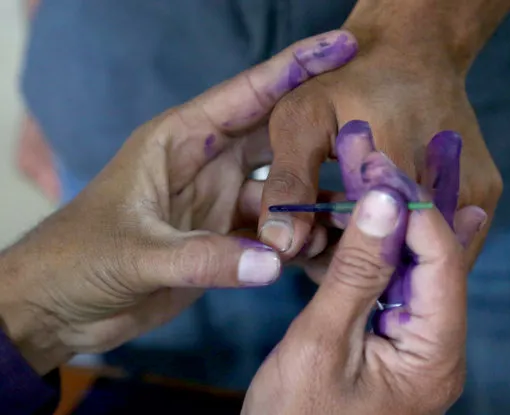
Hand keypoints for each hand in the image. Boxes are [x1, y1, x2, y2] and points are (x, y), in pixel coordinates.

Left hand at [0, 30, 356, 374]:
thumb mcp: (136, 252)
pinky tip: (324, 248)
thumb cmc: (79, 259)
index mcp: (180, 140)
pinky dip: (296, 242)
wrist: (60, 306)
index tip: (343, 47)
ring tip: (350, 215)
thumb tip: (272, 261)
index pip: (247, 94)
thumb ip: (203, 256)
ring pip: (281, 192)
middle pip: (277, 139)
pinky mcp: (225, 240)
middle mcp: (208, 164)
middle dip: (320, 138)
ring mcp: (220, 203)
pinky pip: (273, 234)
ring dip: (310, 205)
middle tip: (369, 138)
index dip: (295, 68)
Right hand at [243, 164, 485, 414]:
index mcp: (435, 356)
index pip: (442, 262)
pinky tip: (371, 219)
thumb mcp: (321, 342)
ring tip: (371, 173)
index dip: (414, 207)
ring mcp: (417, 346)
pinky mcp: (394, 343)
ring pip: (413, 268)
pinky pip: (394, 287)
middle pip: (434, 260)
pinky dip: (378, 252)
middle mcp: (439, 348)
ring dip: (390, 223)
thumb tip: (386, 201)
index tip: (379, 164)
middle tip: (376, 157)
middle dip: (405, 206)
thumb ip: (357, 271)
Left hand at [258, 26, 501, 263]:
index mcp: (400, 168)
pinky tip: (388, 229)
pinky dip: (416, 245)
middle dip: (364, 268)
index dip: (335, 267)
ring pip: (428, 257)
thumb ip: (290, 182)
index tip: (313, 262)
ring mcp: (476, 193)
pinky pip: (448, 242)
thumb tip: (280, 245)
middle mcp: (449, 186)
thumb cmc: (348, 84)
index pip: (367, 251)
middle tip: (331, 254)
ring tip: (358, 241)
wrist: (415, 51)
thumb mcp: (301, 119)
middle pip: (403, 261)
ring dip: (392, 260)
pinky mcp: (486, 194)